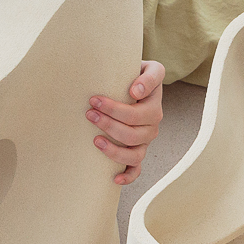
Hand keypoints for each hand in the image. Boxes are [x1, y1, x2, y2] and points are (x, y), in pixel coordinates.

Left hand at [89, 60, 164, 185]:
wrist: (129, 80)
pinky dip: (127, 176)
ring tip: (94, 139)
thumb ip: (146, 75)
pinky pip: (137, 169)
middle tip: (89, 112)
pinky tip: (113, 179)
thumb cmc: (129, 71)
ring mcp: (146, 139)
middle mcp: (154, 122)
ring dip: (114, 149)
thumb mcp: (143, 65)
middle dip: (109, 124)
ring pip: (135, 153)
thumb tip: (135, 92)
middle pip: (134, 132)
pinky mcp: (138, 150)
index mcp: (154, 101)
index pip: (141, 110)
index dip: (118, 109)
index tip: (96, 99)